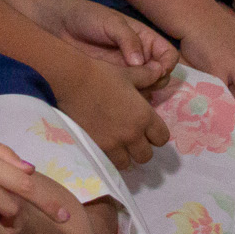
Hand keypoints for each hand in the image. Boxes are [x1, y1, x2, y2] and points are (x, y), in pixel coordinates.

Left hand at [38, 0, 177, 90]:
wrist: (59, 26)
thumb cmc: (88, 18)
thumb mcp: (111, 23)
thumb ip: (128, 39)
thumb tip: (140, 63)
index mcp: (145, 40)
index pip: (169, 56)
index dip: (166, 65)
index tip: (155, 71)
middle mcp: (139, 58)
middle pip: (161, 77)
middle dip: (155, 82)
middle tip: (138, 82)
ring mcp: (126, 72)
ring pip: (145, 89)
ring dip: (141, 93)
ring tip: (124, 89)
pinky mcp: (112, 83)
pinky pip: (126, 96)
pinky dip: (126, 100)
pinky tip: (114, 97)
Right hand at [48, 57, 170, 168]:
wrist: (72, 81)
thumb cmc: (101, 75)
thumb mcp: (128, 74)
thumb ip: (147, 76)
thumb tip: (161, 70)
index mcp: (143, 116)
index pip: (162, 138)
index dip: (156, 135)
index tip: (147, 130)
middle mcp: (132, 134)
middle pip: (146, 156)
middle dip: (140, 148)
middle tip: (130, 137)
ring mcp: (113, 143)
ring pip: (127, 163)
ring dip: (123, 155)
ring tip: (115, 143)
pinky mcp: (96, 147)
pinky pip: (108, 162)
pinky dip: (108, 156)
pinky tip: (102, 145)